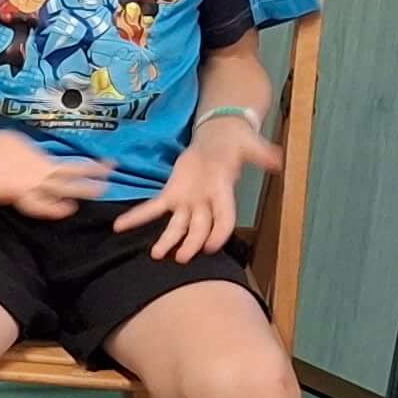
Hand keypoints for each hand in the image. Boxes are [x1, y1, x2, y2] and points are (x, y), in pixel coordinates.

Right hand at [0, 129, 104, 219]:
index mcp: (7, 190)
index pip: (27, 202)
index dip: (44, 206)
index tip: (61, 209)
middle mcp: (26, 189)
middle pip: (50, 197)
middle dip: (67, 199)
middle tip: (87, 201)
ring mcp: (40, 179)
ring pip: (66, 185)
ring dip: (86, 186)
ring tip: (106, 184)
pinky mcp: (48, 167)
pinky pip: (73, 168)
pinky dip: (90, 168)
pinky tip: (110, 166)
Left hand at [112, 116, 277, 261]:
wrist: (219, 140)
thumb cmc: (236, 144)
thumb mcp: (250, 145)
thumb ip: (261, 155)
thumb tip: (278, 160)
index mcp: (224, 194)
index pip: (225, 220)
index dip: (219, 233)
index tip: (211, 247)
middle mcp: (206, 204)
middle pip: (199, 228)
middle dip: (191, 243)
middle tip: (182, 258)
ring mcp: (188, 202)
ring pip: (177, 226)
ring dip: (167, 240)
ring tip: (156, 254)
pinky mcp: (172, 195)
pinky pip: (152, 209)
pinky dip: (136, 217)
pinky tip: (120, 226)